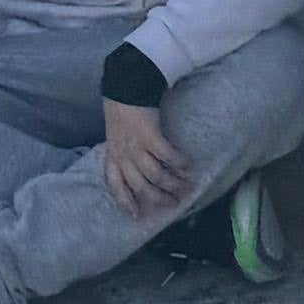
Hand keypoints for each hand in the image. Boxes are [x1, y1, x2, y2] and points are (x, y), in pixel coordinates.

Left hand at [98, 98, 195, 216]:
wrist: (124, 87)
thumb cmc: (120, 108)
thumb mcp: (115, 133)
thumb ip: (121, 149)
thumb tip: (133, 162)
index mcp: (113, 156)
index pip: (117, 186)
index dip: (127, 202)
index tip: (137, 216)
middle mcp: (124, 156)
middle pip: (142, 186)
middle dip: (159, 198)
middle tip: (175, 203)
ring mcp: (137, 148)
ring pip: (156, 176)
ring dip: (173, 184)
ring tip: (187, 188)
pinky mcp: (151, 137)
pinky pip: (167, 157)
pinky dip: (180, 164)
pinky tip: (189, 168)